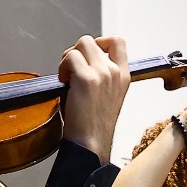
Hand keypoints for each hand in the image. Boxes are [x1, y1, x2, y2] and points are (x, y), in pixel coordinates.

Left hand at [58, 36, 129, 163]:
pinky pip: (70, 58)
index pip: (118, 41)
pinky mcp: (86, 79)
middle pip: (91, 41)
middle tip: (71, 70)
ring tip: (67, 77)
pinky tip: (63, 83)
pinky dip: (62, 67)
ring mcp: (102, 74)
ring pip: (80, 45)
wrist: (91, 145)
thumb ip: (101, 76)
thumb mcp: (107, 95)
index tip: (89, 54)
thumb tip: (82, 61)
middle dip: (77, 51)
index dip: (100, 41)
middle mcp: (115, 72)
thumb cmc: (94, 126)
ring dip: (69, 58)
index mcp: (124, 76)